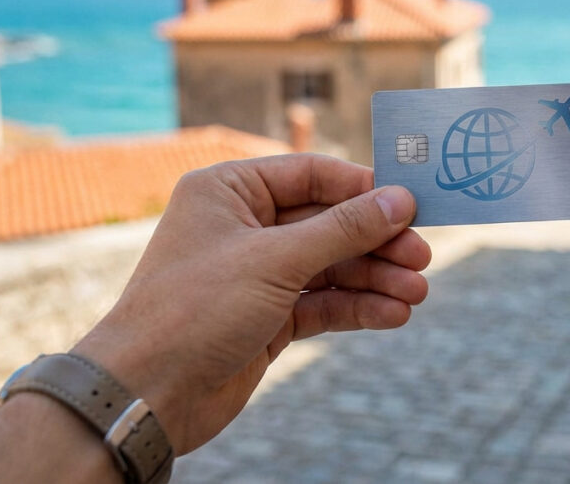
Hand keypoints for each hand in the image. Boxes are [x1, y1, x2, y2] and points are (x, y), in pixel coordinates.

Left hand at [72, 154, 429, 453]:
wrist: (146, 395)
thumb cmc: (194, 310)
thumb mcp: (276, 260)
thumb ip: (342, 229)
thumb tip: (399, 200)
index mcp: (230, 191)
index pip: (312, 174)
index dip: (363, 189)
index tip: (411, 204)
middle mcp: (243, 226)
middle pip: (329, 223)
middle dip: (377, 242)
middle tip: (422, 257)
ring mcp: (256, 274)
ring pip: (330, 266)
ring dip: (374, 279)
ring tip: (417, 294)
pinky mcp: (266, 317)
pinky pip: (322, 303)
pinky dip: (357, 308)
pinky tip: (392, 314)